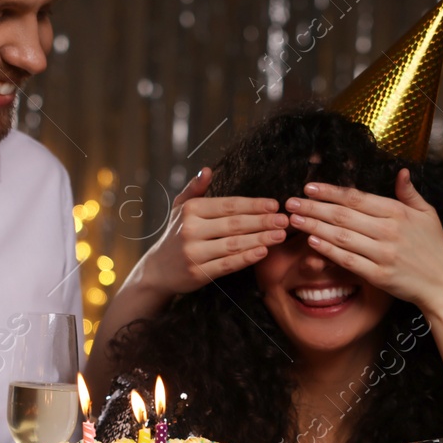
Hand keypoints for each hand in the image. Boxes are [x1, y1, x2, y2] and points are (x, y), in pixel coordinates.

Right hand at [132, 167, 287, 295]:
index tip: (274, 204)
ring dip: (260, 239)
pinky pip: (228, 264)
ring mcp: (194, 252)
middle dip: (263, 221)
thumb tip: (207, 170)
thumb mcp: (179, 208)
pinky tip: (263, 252)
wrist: (157, 270)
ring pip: (234, 244)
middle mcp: (191, 229)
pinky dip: (247, 258)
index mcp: (191, 210)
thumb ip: (195, 189)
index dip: (253, 204)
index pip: (228, 205)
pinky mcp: (198, 272)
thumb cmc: (175, 235)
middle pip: (234, 224)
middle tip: (284, 219)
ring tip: (280, 235)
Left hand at [285, 170, 442, 314]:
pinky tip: (312, 241)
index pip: (357, 198)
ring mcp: (383, 254)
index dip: (330, 191)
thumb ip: (409, 193)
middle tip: (290, 202)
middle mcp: (388, 231)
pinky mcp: (378, 275)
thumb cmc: (434, 247)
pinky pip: (348, 261)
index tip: (309, 187)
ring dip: (315, 226)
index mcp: (397, 213)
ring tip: (294, 219)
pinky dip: (329, 250)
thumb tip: (401, 172)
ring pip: (342, 237)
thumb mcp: (427, 214)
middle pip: (344, 215)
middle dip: (314, 207)